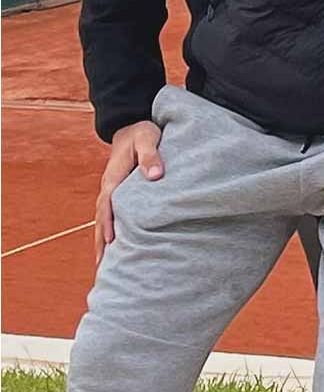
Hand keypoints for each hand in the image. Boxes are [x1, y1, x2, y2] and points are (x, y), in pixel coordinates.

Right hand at [95, 119, 163, 264]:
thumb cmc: (142, 131)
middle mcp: (109, 187)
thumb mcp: (147, 138)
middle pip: (101, 218)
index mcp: (114, 178)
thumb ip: (151, 155)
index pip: (108, 205)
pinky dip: (110, 231)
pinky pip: (111, 215)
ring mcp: (111, 191)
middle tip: (102, 266)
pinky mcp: (118, 192)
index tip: (110, 242)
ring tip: (105, 265)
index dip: (108, 223)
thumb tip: (155, 177)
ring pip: (103, 219)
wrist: (132, 125)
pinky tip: (116, 246)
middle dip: (100, 241)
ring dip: (102, 241)